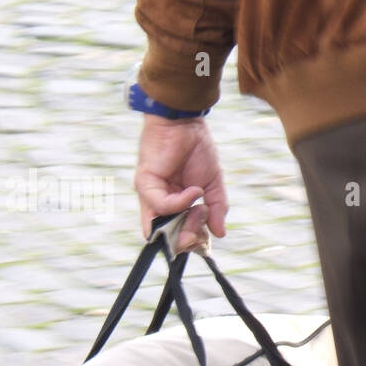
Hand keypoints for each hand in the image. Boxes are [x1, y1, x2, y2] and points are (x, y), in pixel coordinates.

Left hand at [133, 113, 228, 252]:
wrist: (186, 123)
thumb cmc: (198, 150)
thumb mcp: (213, 185)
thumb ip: (216, 209)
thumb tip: (220, 233)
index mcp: (176, 204)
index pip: (180, 234)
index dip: (193, 242)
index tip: (208, 237)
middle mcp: (160, 203)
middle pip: (170, 236)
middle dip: (189, 239)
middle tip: (203, 231)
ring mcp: (151, 195)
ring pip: (163, 227)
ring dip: (185, 225)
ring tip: (201, 209)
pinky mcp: (145, 184)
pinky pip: (163, 206)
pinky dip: (181, 202)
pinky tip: (194, 191)